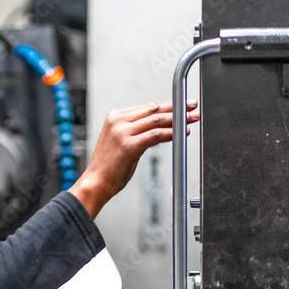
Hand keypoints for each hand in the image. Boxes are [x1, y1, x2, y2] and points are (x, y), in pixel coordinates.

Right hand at [70, 99, 199, 217]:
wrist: (96, 183)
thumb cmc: (109, 166)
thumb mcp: (121, 141)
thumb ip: (137, 130)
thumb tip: (162, 124)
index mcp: (115, 116)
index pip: (147, 107)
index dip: (167, 105)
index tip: (182, 105)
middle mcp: (117, 121)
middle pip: (153, 111)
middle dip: (176, 108)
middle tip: (192, 107)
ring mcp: (122, 132)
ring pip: (156, 121)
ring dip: (178, 119)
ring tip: (192, 119)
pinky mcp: (129, 145)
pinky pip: (156, 135)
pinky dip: (171, 133)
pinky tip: (182, 133)